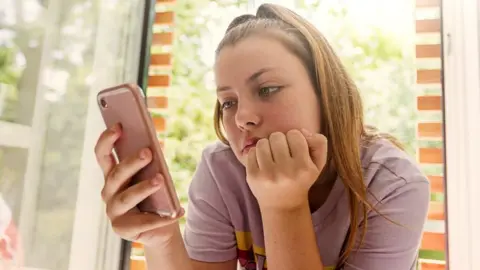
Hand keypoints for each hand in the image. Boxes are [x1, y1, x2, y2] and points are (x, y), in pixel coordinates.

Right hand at [94, 124, 183, 246]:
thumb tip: (153, 145)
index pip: (103, 155)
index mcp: (113, 175)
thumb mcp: (153, 175)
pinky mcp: (123, 229)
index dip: (107, 140)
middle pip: (117, 174)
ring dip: (144, 187)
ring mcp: (114, 212)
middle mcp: (109, 192)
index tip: (119, 125)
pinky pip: (143, 221)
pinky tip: (178, 211)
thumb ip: (149, 163)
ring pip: (127, 197)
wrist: (161, 227)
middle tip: (148, 152)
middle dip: (132, 162)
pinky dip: (163, 217)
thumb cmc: (156, 196)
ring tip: (160, 180)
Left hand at [246, 129, 326, 210]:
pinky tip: (262, 163)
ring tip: (271, 157)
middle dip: (279, 141)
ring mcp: (267, 175)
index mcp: (303, 167)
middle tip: (281, 153)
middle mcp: (285, 172)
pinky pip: (251, 152)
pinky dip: (256, 154)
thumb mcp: (318, 164)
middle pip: (277, 136)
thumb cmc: (301, 180)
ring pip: (262, 142)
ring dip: (267, 146)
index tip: (294, 149)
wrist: (283, 206)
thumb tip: (302, 131)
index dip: (294, 139)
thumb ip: (319, 143)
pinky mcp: (252, 177)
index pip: (294, 134)